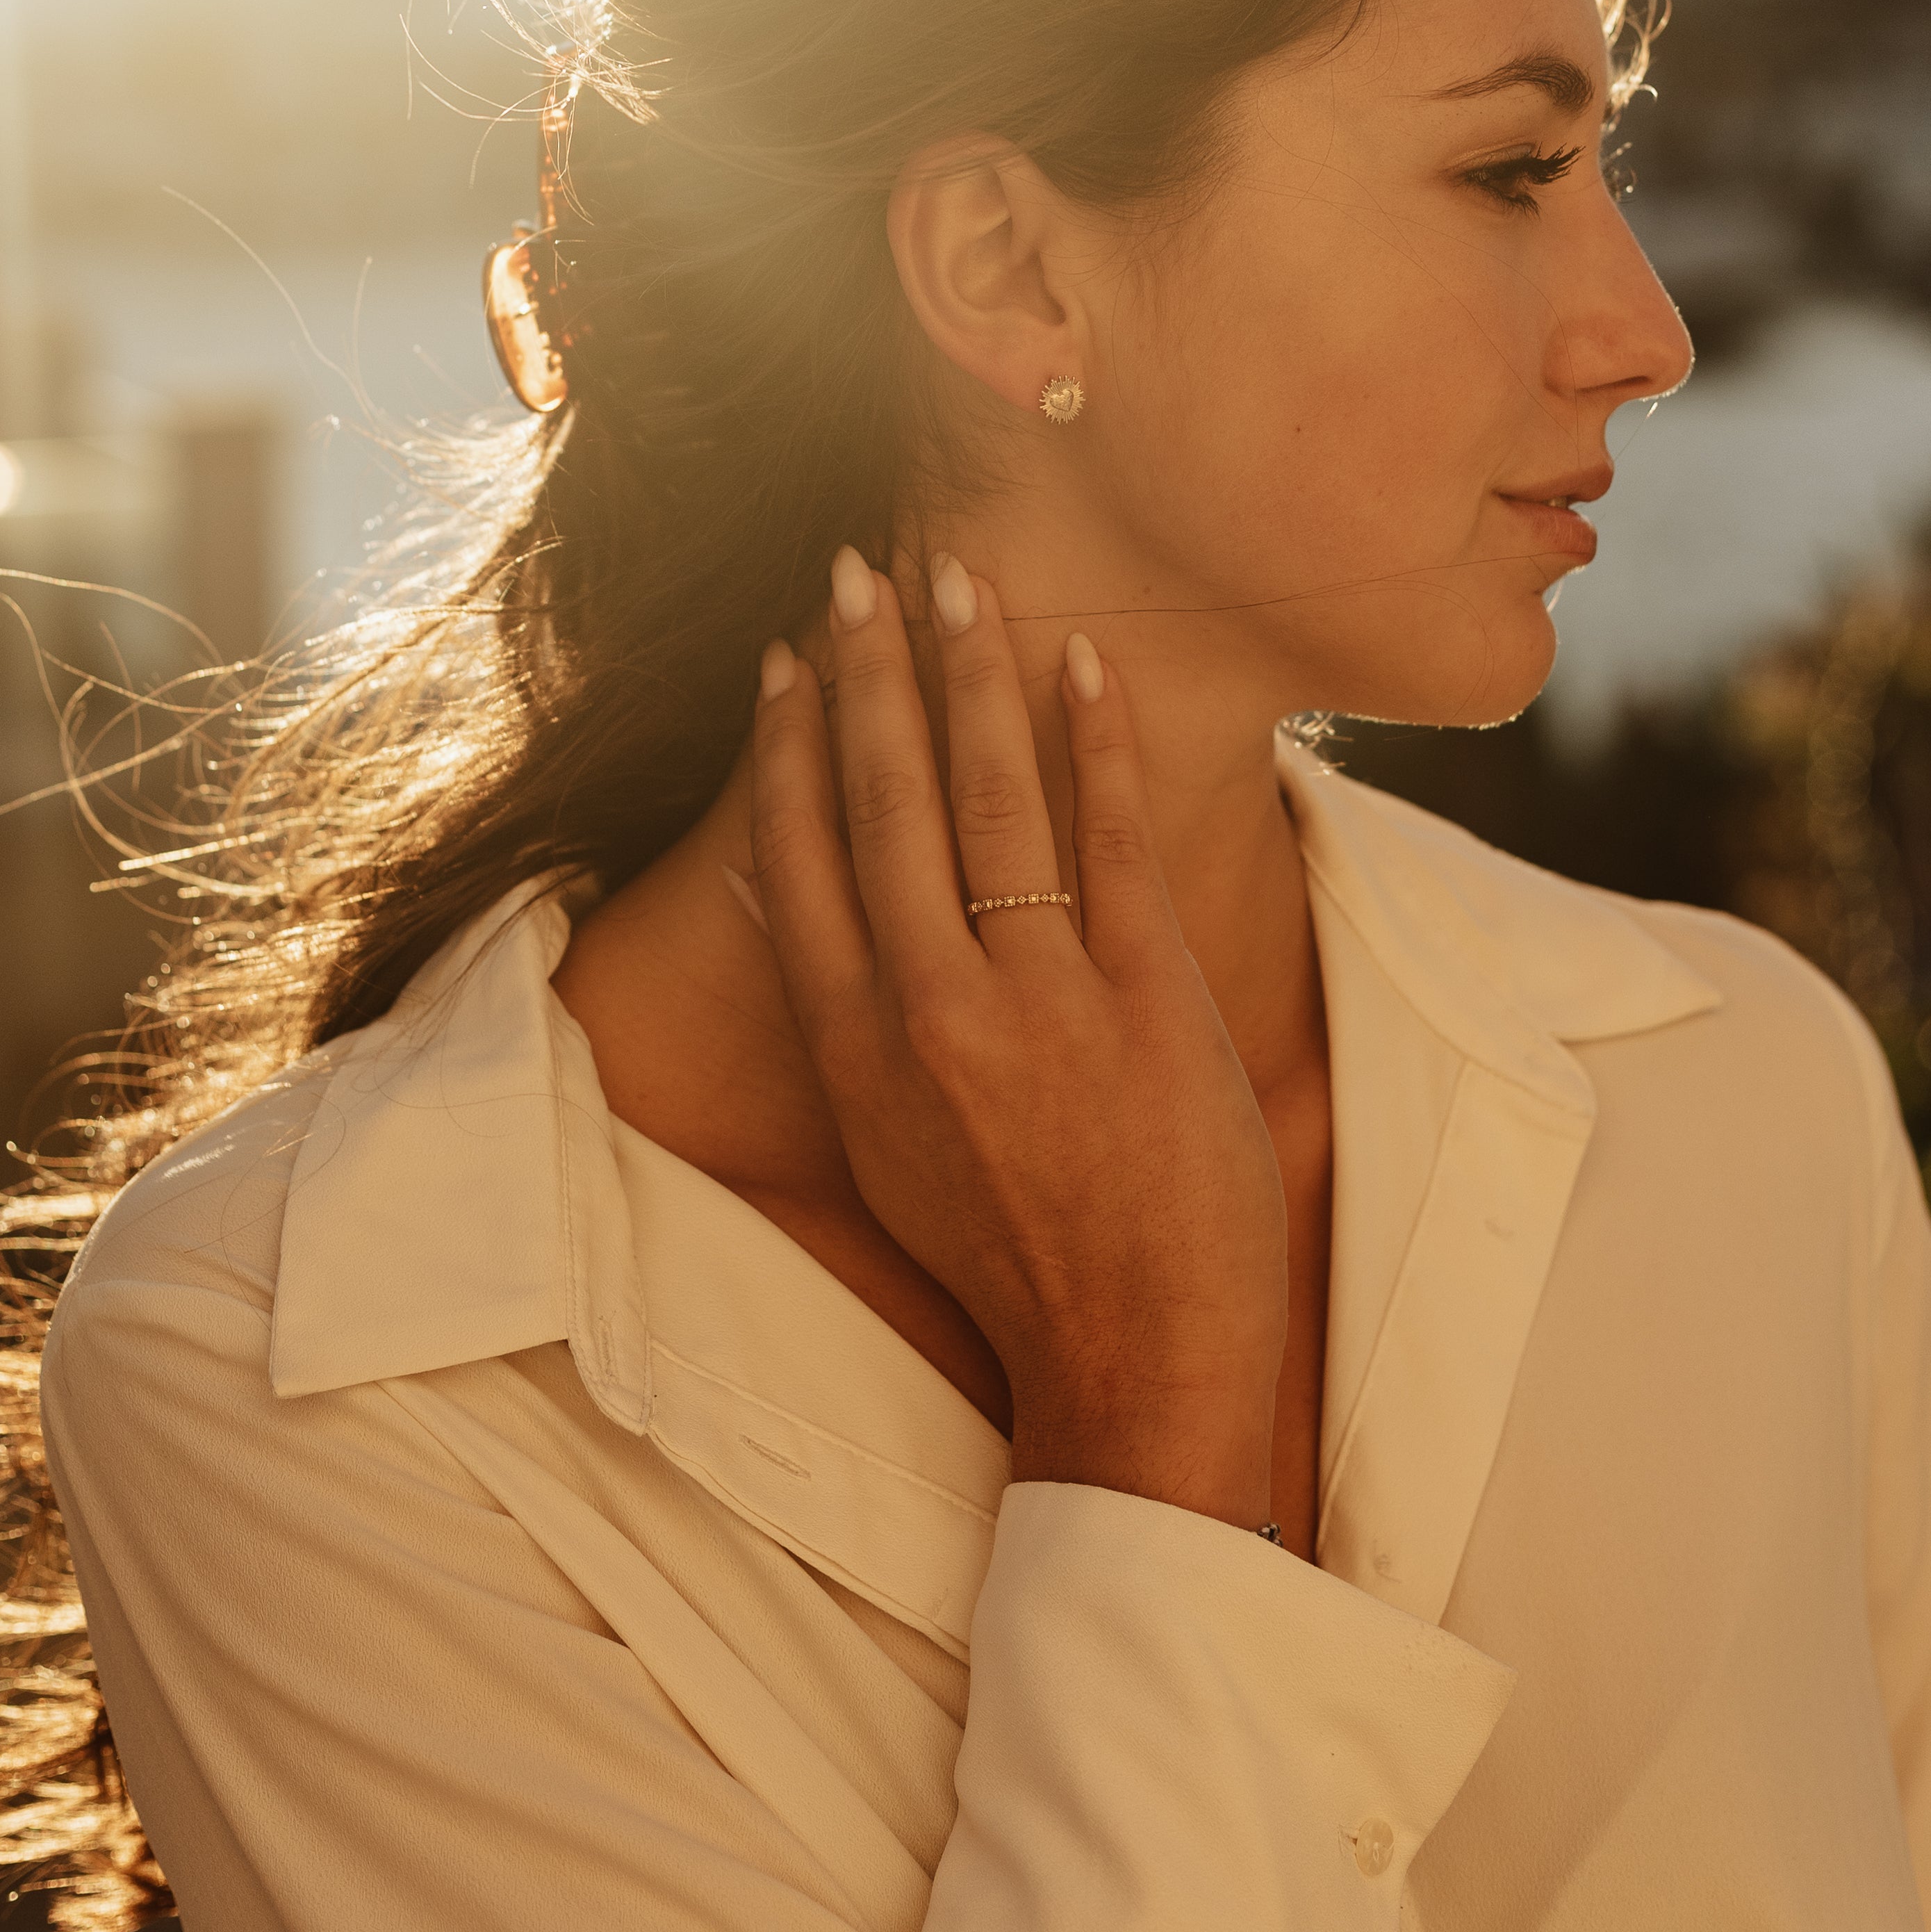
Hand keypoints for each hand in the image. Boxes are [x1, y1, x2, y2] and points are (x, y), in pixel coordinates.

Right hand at [748, 548, 1289, 1526]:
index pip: (802, 859)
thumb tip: (792, 898)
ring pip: (991, 801)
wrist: (1136, 1364)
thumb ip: (847, 1023)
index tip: (782, 656)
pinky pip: (1116, 842)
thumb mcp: (889, 1148)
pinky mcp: (1148, 1004)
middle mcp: (931, 1015)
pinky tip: (1089, 662)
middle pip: (884, 805)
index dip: (788, 746)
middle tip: (855, 566)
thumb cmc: (1016, 1259)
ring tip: (958, 581)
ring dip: (971, 677)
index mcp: (855, 1052)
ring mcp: (1040, 1006)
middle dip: (866, 673)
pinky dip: (1099, 742)